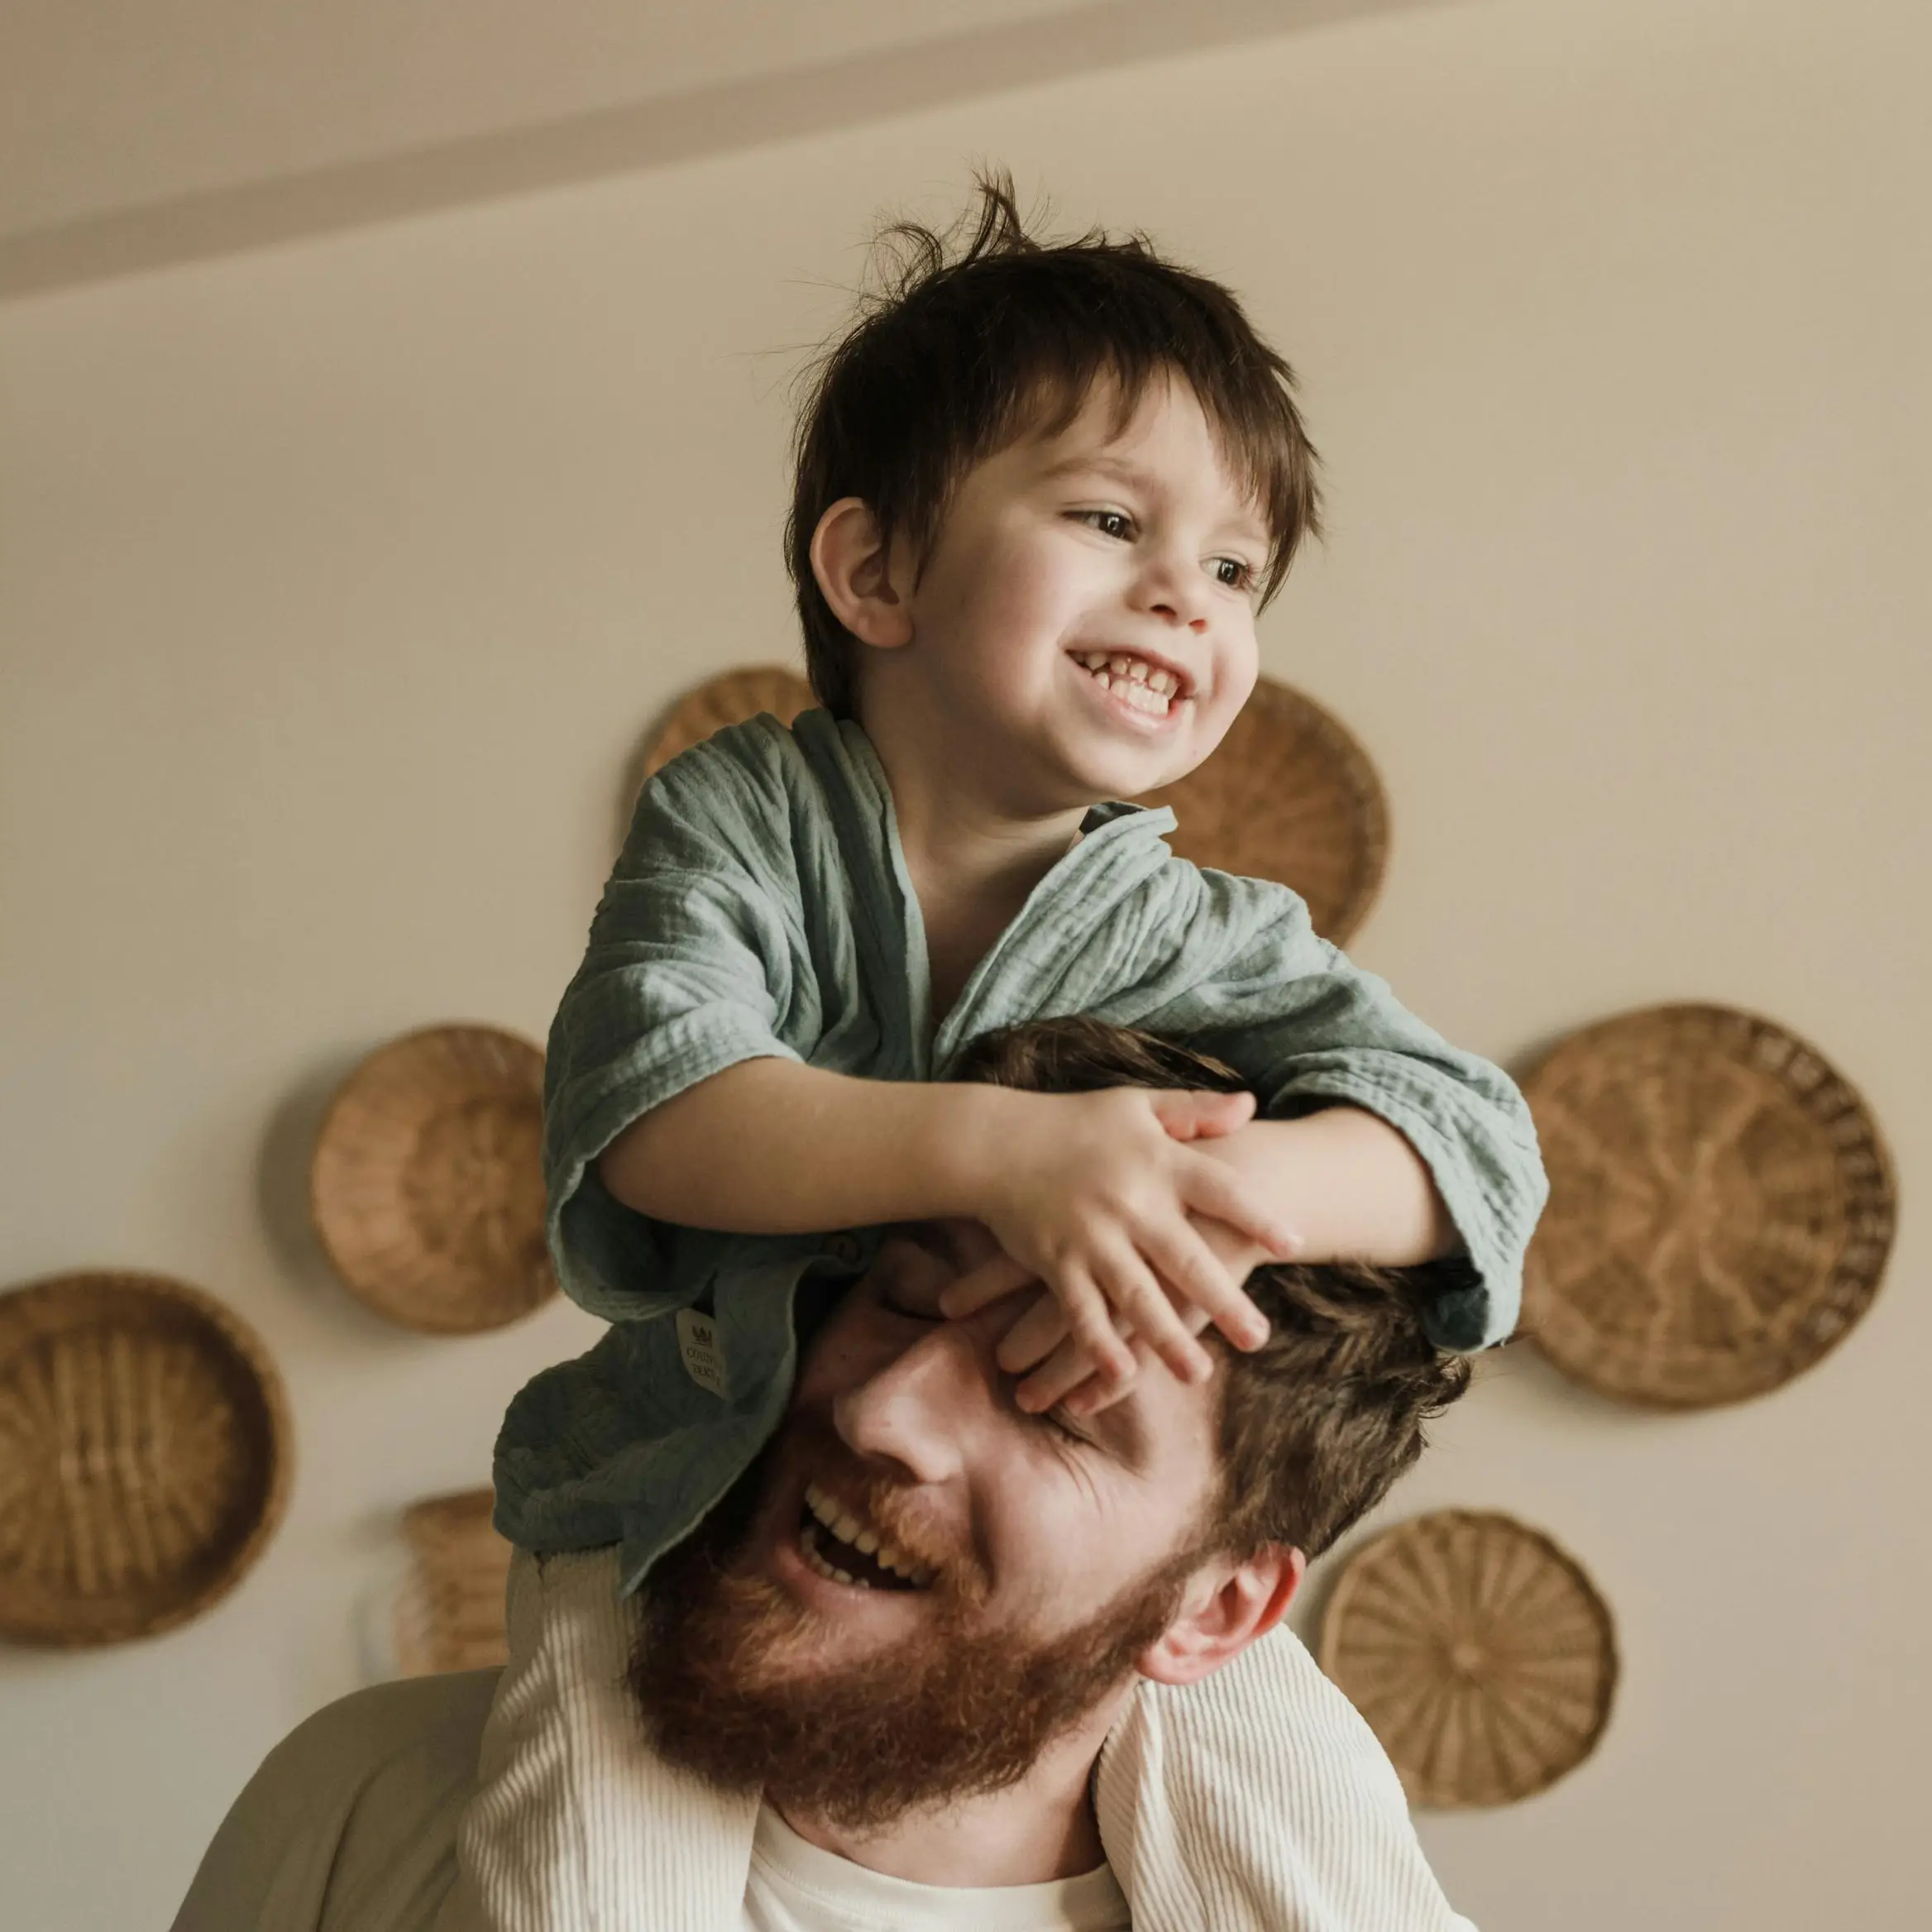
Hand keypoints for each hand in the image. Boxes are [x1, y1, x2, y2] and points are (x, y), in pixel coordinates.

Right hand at [938, 1086, 1297, 1391]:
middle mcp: (1128, 1202)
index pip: (1218, 1189)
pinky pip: (1080, 1309)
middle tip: (1258, 1337)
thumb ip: (1194, 1110)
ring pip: (1136, 1295)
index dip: (1257, 1215)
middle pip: (1184, 1256)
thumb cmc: (1074, 1123)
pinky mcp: (1056, 1261)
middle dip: (1221, 1300)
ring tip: (1198, 1374)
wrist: (995, 1142)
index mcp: (1156, 1161)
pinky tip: (1122, 1373)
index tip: (1293, 1244)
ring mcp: (1090, 1236)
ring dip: (1166, 1337)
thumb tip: (1251, 1104)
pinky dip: (1097, 1343)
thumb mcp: (1137, 1105)